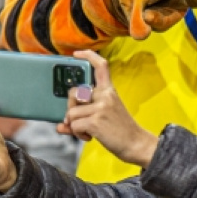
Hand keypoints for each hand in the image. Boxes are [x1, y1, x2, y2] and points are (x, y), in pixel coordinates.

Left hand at [58, 50, 157, 167]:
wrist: (135, 143)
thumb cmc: (120, 130)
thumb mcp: (105, 115)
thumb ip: (83, 115)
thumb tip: (60, 125)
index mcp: (109, 91)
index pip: (101, 66)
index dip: (88, 56)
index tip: (76, 54)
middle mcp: (105, 95)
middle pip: (73, 93)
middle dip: (70, 108)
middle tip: (79, 119)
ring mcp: (100, 107)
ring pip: (70, 113)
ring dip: (74, 126)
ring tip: (87, 131)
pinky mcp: (95, 121)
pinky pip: (73, 125)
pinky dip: (77, 134)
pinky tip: (89, 137)